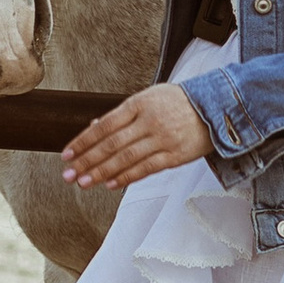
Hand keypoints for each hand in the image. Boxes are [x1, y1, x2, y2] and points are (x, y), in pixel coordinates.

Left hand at [62, 84, 212, 192]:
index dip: (83, 141)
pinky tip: (110, 184)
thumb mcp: (148, 99)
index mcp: (139, 103)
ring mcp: (163, 138)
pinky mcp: (175, 155)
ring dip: (102, 172)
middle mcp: (149, 120)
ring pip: (126, 158)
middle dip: (87, 161)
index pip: (104, 125)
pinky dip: (126, 177)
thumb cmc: (176, 103)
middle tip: (69, 174)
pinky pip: (146, 168)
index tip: (67, 155)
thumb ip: (122, 115)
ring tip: (84, 183)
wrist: (216, 107)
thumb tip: (93, 127)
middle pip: (111, 144)